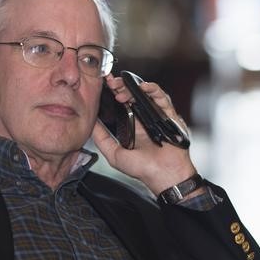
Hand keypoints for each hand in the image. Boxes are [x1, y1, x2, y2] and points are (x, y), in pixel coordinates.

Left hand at [92, 74, 196, 195]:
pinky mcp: (169, 115)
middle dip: (120, 86)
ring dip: (133, 87)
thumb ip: (101, 138)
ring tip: (122, 90)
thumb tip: (90, 123)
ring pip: (145, 93)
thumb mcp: (114, 153)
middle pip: (131, 95)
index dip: (112, 93)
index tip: (102, 85)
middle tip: (110, 84)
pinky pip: (162, 97)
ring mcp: (156, 115)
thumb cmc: (142, 169)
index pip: (121, 104)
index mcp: (132, 125)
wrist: (164, 175)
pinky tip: (143, 87)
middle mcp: (144, 118)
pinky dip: (153, 89)